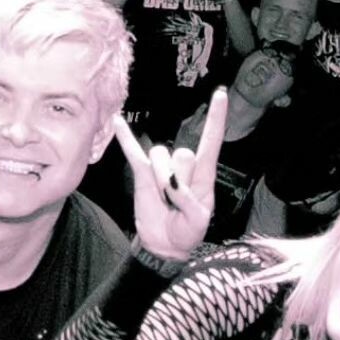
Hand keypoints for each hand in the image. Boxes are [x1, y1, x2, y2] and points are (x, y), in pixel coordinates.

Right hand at [115, 87, 227, 259]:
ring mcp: (162, 168)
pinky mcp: (143, 174)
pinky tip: (118, 122)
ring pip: (161, 156)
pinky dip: (125, 138)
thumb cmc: (187, 233)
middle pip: (183, 154)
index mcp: (204, 175)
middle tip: (177, 204)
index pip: (211, 141)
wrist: (165, 245)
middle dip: (179, 181)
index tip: (220, 94)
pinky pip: (133, 152)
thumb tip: (170, 183)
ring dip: (161, 180)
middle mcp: (184, 167)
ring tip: (164, 201)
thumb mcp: (197, 221)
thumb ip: (188, 201)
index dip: (216, 119)